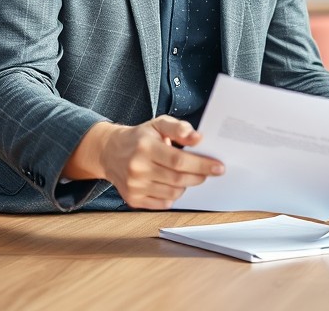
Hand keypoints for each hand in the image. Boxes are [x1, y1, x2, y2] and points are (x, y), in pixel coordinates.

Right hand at [94, 116, 223, 209]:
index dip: (202, 165)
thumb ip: (179, 128)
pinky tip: (171, 183)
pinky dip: (173, 195)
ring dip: (186, 185)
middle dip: (199, 176)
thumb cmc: (139, 137)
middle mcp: (138, 168)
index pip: (179, 160)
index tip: (218, 167)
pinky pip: (163, 203)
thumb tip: (197, 138)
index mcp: (145, 147)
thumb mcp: (158, 124)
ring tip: (186, 175)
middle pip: (178, 179)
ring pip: (173, 193)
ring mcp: (134, 186)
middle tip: (208, 172)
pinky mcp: (133, 199)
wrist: (109, 152)